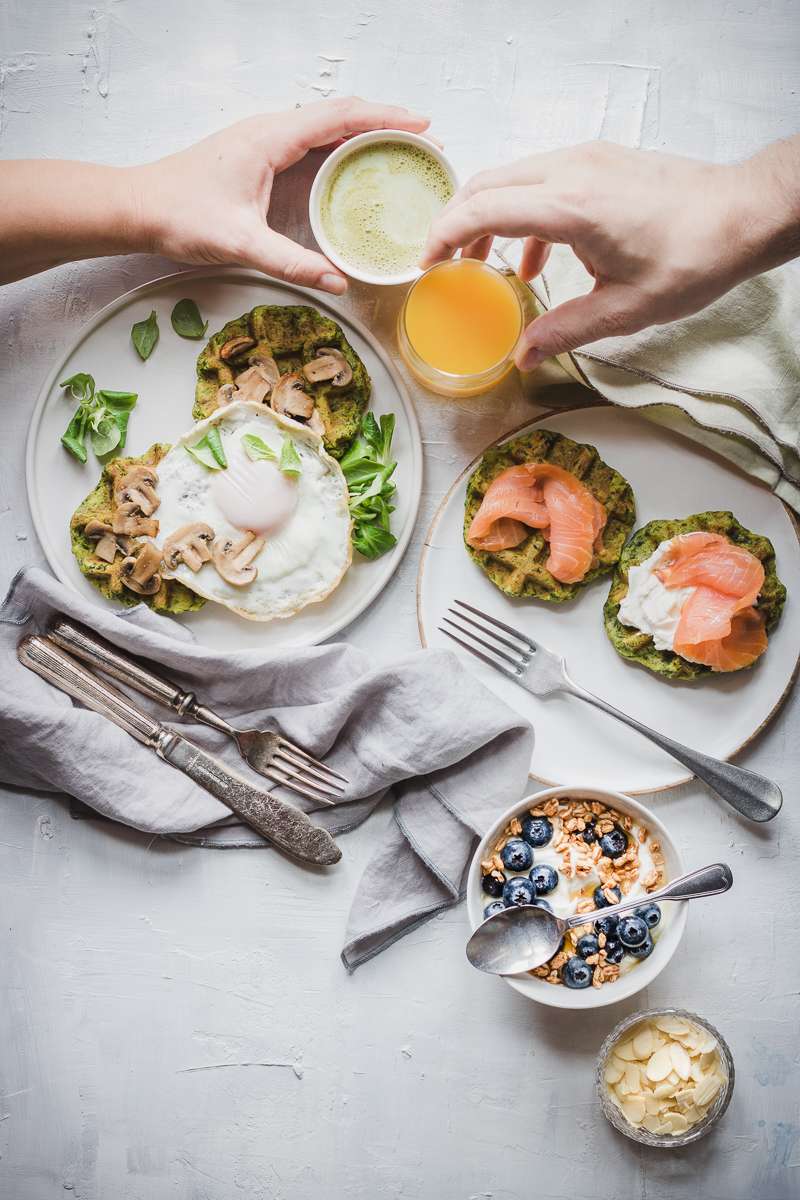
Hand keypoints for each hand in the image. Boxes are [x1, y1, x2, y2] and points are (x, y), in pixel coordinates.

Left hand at [135, 97, 429, 294]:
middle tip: (426, 145)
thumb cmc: (179, 215)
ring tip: (404, 156)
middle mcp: (271, 132)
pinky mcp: (260, 160)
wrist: (135, 208)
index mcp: (271, 138)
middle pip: (341, 117)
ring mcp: (265, 144)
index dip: (386, 118)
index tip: (423, 126)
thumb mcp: (239, 242)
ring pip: (327, 130)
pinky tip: (359, 175)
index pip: (340, 117)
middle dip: (387, 126)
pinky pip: (312, 148)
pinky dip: (343, 154)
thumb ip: (290, 262)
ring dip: (366, 139)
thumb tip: (337, 282)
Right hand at [420, 141, 771, 368]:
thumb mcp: (625, 309)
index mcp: (572, 206)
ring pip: (512, 179)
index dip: (445, 235)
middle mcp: (572, 171)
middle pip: (488, 184)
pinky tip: (535, 262)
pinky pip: (541, 181)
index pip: (485, 208)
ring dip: (488, 218)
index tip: (426, 264)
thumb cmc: (693, 257)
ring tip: (482, 266)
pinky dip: (522, 215)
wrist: (743, 215)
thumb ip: (565, 331)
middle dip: (456, 223)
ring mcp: (586, 160)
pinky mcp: (599, 162)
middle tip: (442, 264)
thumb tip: (522, 357)